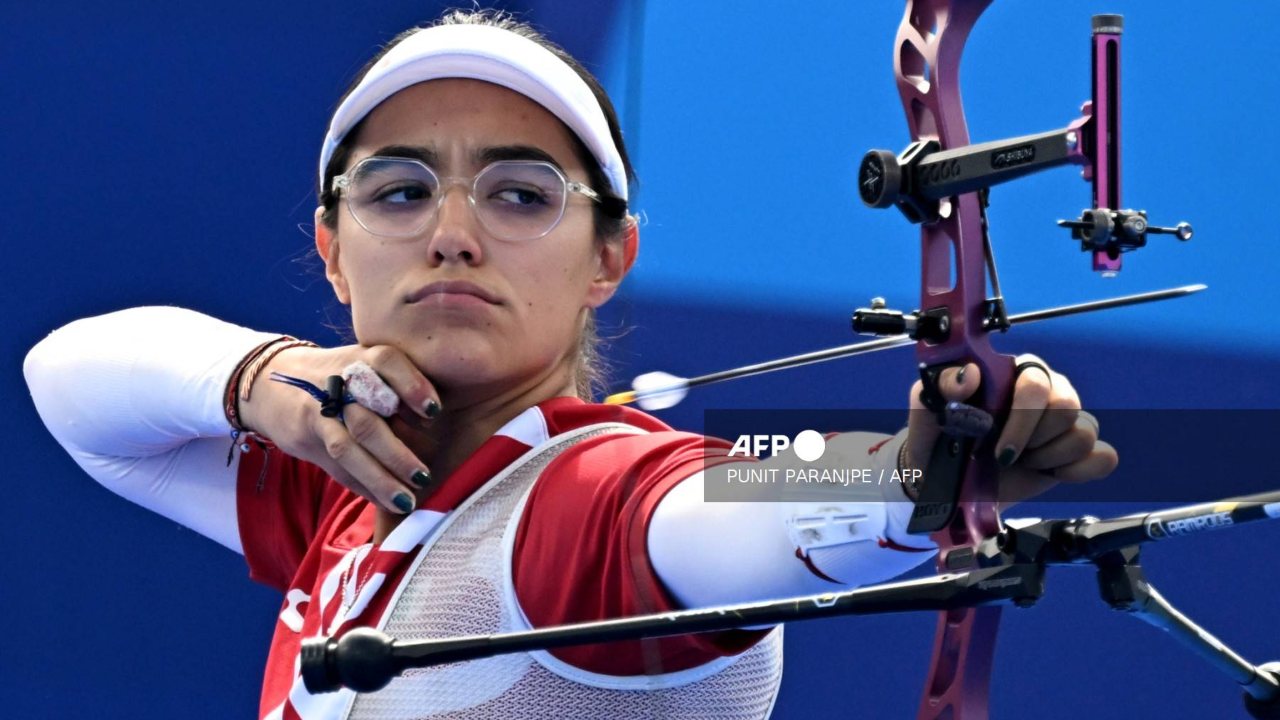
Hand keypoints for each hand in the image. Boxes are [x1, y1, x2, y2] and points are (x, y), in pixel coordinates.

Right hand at [238, 344, 440, 513]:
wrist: (273, 379)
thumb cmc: (341, 373)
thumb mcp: (366, 363)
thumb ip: (397, 382)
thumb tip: (437, 418)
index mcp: (361, 358)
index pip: (386, 362)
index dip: (411, 385)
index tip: (434, 412)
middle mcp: (337, 383)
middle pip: (365, 420)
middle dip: (395, 454)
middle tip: (423, 477)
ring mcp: (318, 413)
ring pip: (346, 450)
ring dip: (378, 479)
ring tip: (407, 501)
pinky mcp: (306, 439)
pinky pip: (336, 468)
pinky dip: (362, 487)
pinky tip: (385, 502)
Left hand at [903, 353, 1117, 507]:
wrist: (946, 482)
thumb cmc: (938, 438)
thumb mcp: (928, 408)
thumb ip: (944, 385)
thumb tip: (969, 373)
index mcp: (1011, 372)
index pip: (1037, 381)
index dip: (1023, 417)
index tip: (997, 448)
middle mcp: (1044, 390)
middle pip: (1067, 405)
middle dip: (1033, 440)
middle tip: (1004, 455)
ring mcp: (1063, 421)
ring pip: (1084, 433)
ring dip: (1047, 458)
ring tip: (1019, 462)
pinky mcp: (1077, 452)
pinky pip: (1104, 456)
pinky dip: (1077, 471)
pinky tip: (1047, 472)